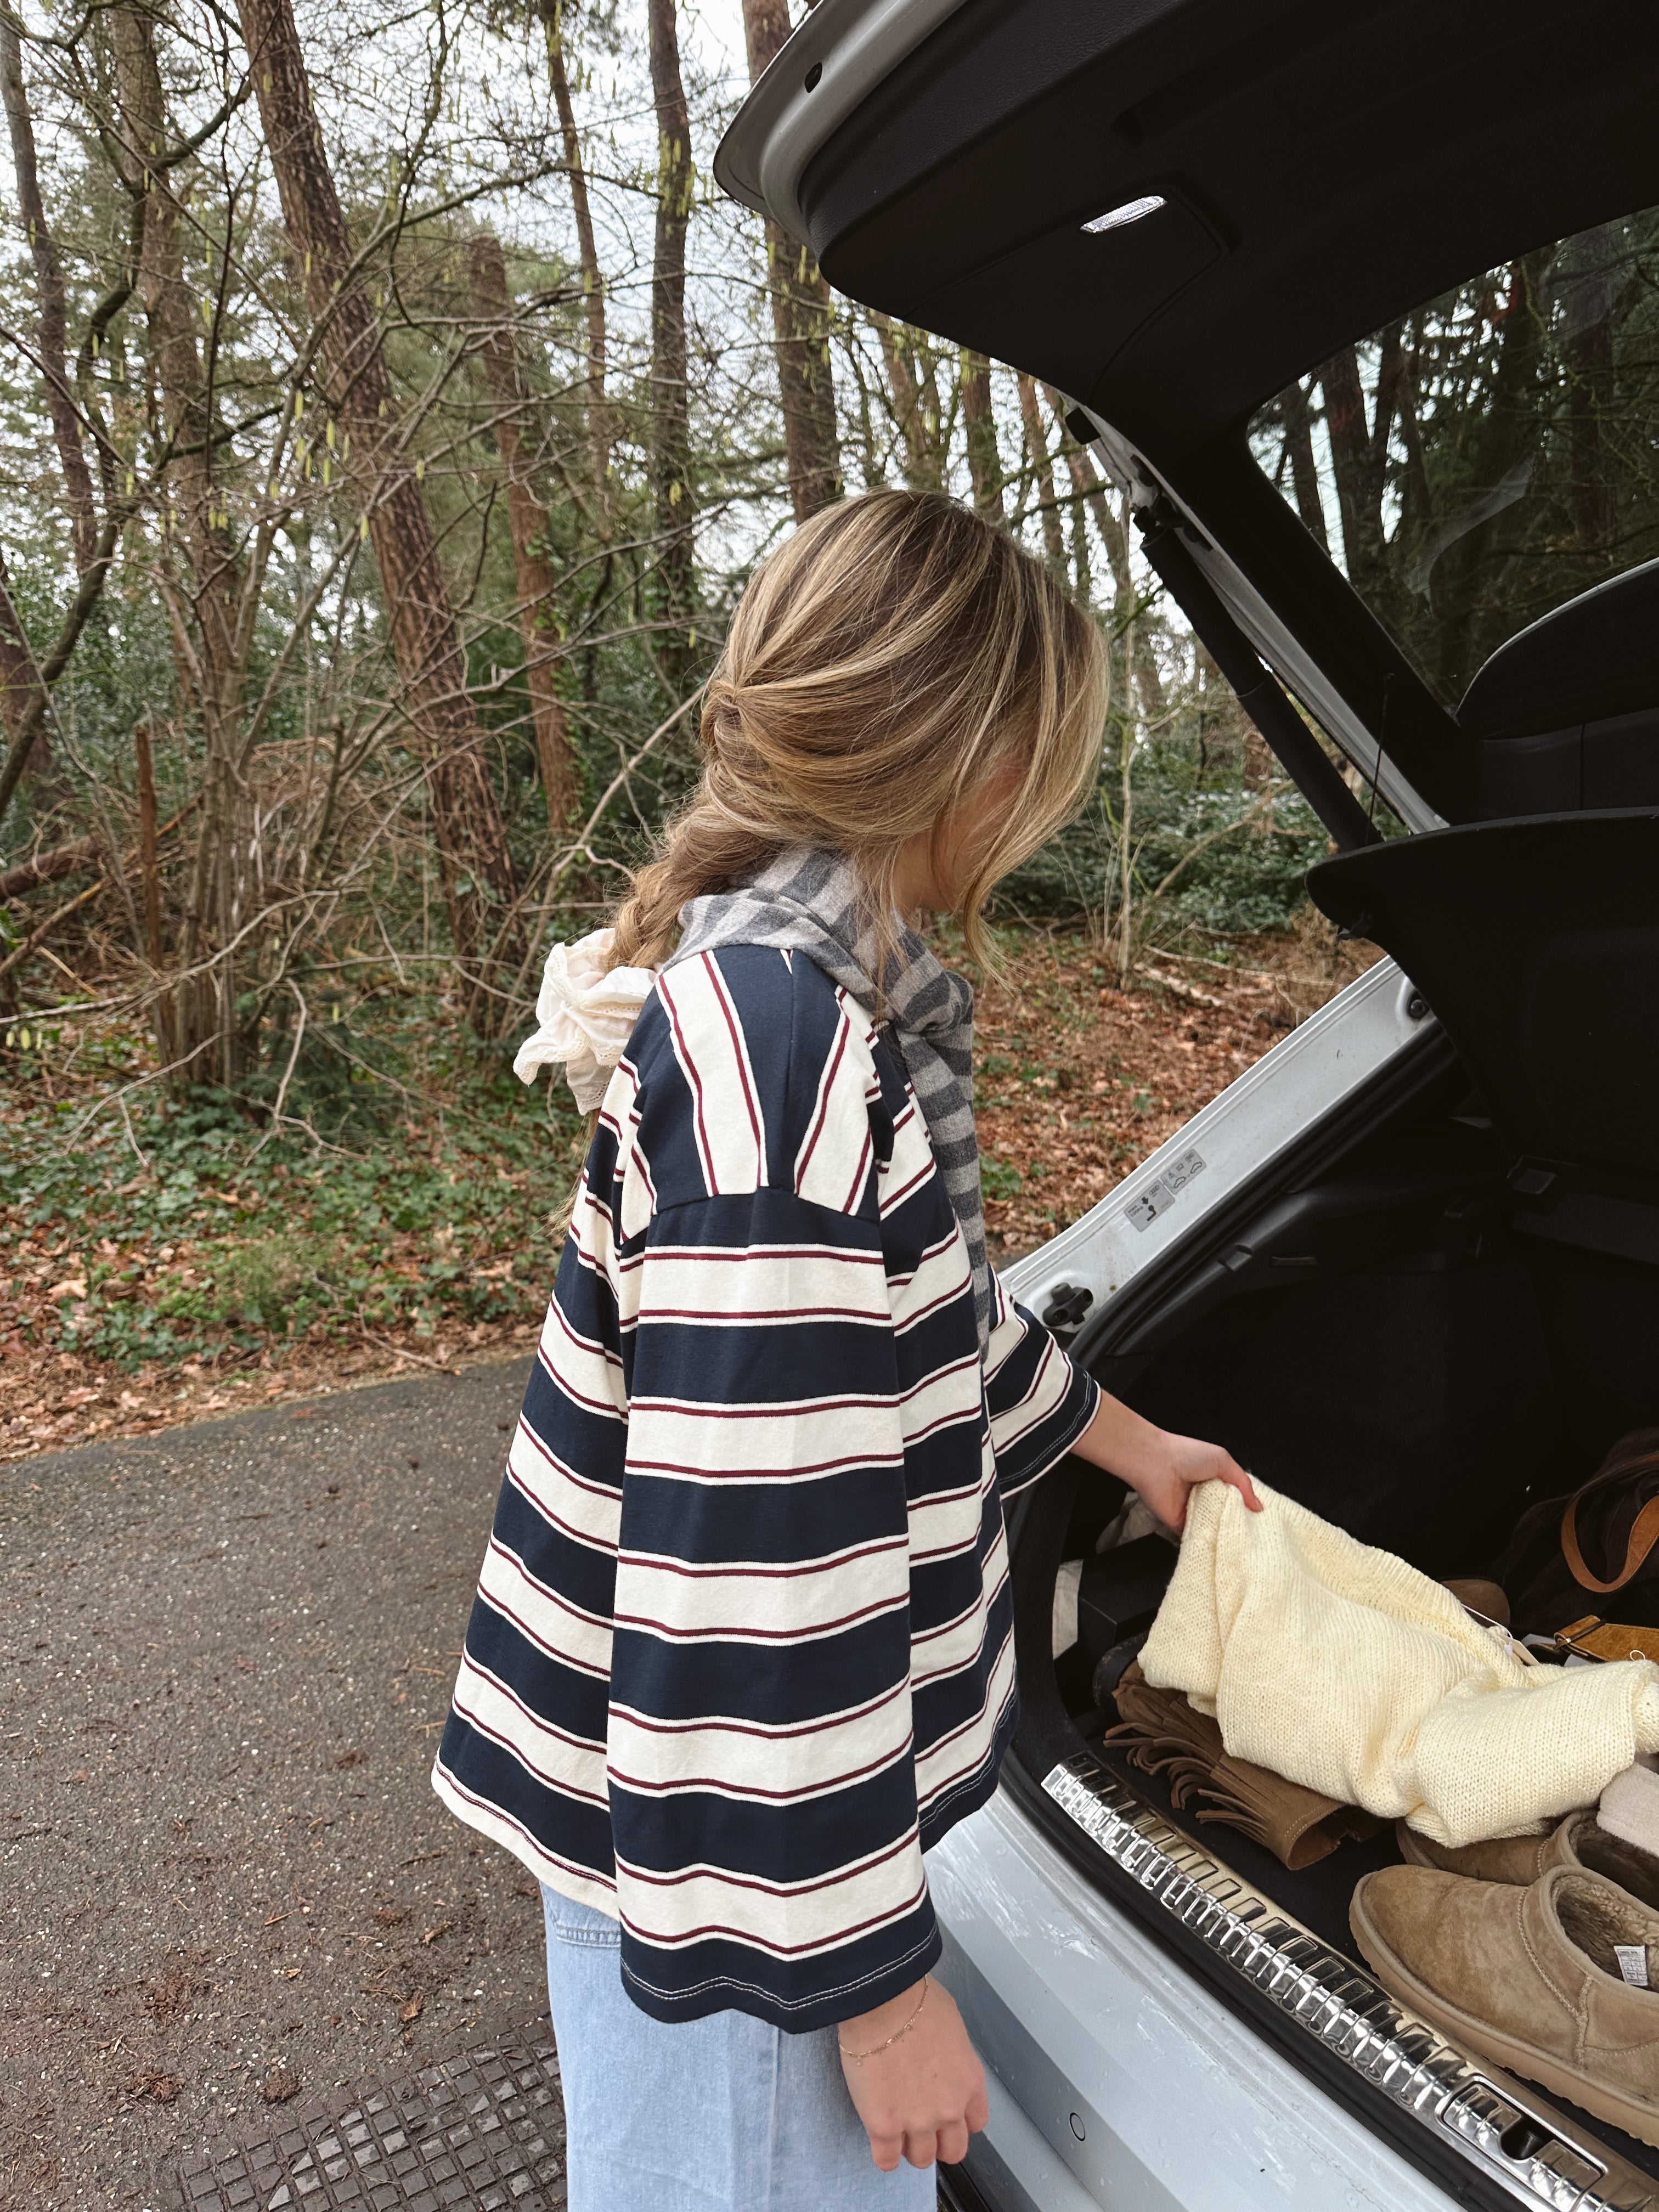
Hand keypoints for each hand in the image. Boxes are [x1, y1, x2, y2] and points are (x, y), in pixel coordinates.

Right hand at [838, 1975, 988, 2170]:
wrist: (884, 2002)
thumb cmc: (916, 1999)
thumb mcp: (951, 2026)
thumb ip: (952, 2054)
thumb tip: (939, 2055)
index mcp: (970, 2082)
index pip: (975, 2123)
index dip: (958, 2120)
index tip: (945, 2113)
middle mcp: (950, 2109)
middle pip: (953, 2150)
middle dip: (938, 2141)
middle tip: (920, 2125)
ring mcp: (918, 2122)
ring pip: (921, 2158)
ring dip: (910, 2147)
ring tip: (897, 2131)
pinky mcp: (885, 2126)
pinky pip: (886, 2160)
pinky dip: (884, 2155)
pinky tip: (879, 2140)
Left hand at [1074, 1393, 1259, 1531]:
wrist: (1155, 1464)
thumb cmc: (1188, 1456)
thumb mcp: (1223, 1461)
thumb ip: (1243, 1483)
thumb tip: (1258, 1506)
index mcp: (1215, 1480)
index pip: (1236, 1498)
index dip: (1249, 1509)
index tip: (1263, 1523)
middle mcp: (1205, 1497)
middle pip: (1227, 1516)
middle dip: (1239, 1525)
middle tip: (1258, 1540)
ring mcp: (1193, 1513)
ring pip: (1214, 1529)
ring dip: (1225, 1535)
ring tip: (1245, 1548)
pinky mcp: (1181, 1527)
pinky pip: (1199, 1538)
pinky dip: (1208, 1542)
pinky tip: (1224, 1549)